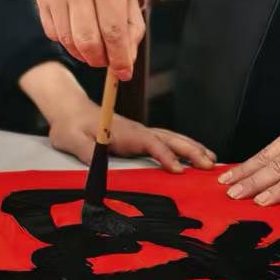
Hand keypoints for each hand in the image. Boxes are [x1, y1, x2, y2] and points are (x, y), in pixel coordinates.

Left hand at [19, 61, 214, 171]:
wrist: (68, 109)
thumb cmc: (70, 125)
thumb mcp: (71, 139)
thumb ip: (85, 151)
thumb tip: (99, 165)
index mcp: (122, 131)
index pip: (149, 142)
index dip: (165, 155)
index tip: (178, 170)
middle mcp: (135, 130)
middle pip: (168, 138)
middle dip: (190, 150)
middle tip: (209, 164)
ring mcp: (139, 133)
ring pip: (170, 138)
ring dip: (191, 147)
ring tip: (211, 159)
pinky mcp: (138, 137)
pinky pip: (165, 142)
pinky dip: (183, 148)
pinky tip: (193, 155)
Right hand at [36, 0, 144, 78]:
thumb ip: (131, 21)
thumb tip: (127, 58)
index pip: (114, 31)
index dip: (120, 58)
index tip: (125, 72)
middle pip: (88, 40)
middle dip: (101, 59)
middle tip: (108, 62)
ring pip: (68, 39)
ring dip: (83, 54)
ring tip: (94, 51)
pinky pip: (52, 31)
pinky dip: (66, 41)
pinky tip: (76, 35)